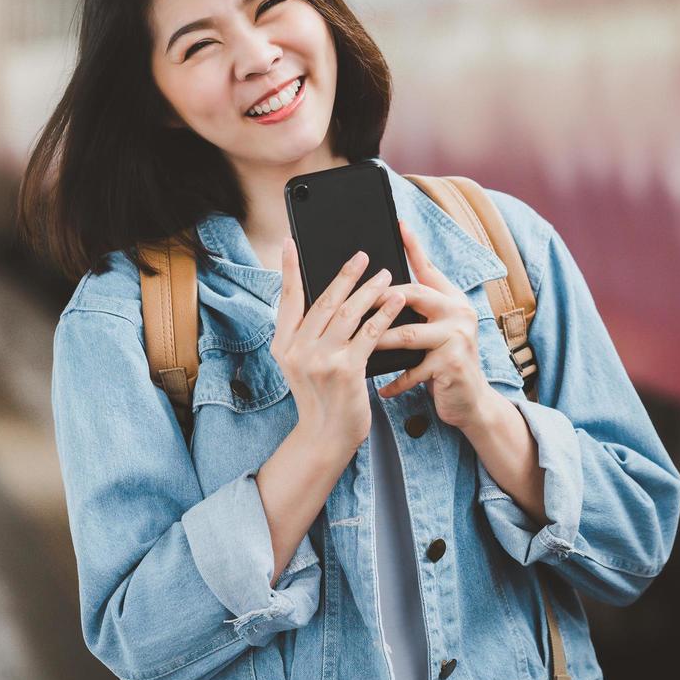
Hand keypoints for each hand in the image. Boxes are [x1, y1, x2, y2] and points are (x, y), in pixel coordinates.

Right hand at [271, 237, 406, 452]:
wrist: (326, 436)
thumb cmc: (319, 397)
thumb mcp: (300, 365)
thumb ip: (306, 335)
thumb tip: (325, 299)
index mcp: (284, 345)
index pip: (287, 298)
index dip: (289, 268)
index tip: (290, 243)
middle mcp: (298, 349)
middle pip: (324, 301)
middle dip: (345, 274)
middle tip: (362, 256)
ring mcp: (321, 359)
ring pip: (349, 313)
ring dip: (370, 290)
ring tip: (386, 275)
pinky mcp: (347, 369)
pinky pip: (370, 333)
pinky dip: (384, 313)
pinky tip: (396, 301)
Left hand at [374, 219, 499, 431]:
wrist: (471, 401)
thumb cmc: (443, 362)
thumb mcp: (434, 330)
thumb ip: (416, 309)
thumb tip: (381, 288)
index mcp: (452, 299)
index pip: (428, 268)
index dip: (414, 246)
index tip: (399, 224)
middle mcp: (459, 312)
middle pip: (415, 294)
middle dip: (379, 298)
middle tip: (351, 302)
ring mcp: (458, 338)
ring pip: (407, 333)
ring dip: (377, 339)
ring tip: (354, 344)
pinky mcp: (452, 365)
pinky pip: (413, 370)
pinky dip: (393, 381)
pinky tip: (377, 388)